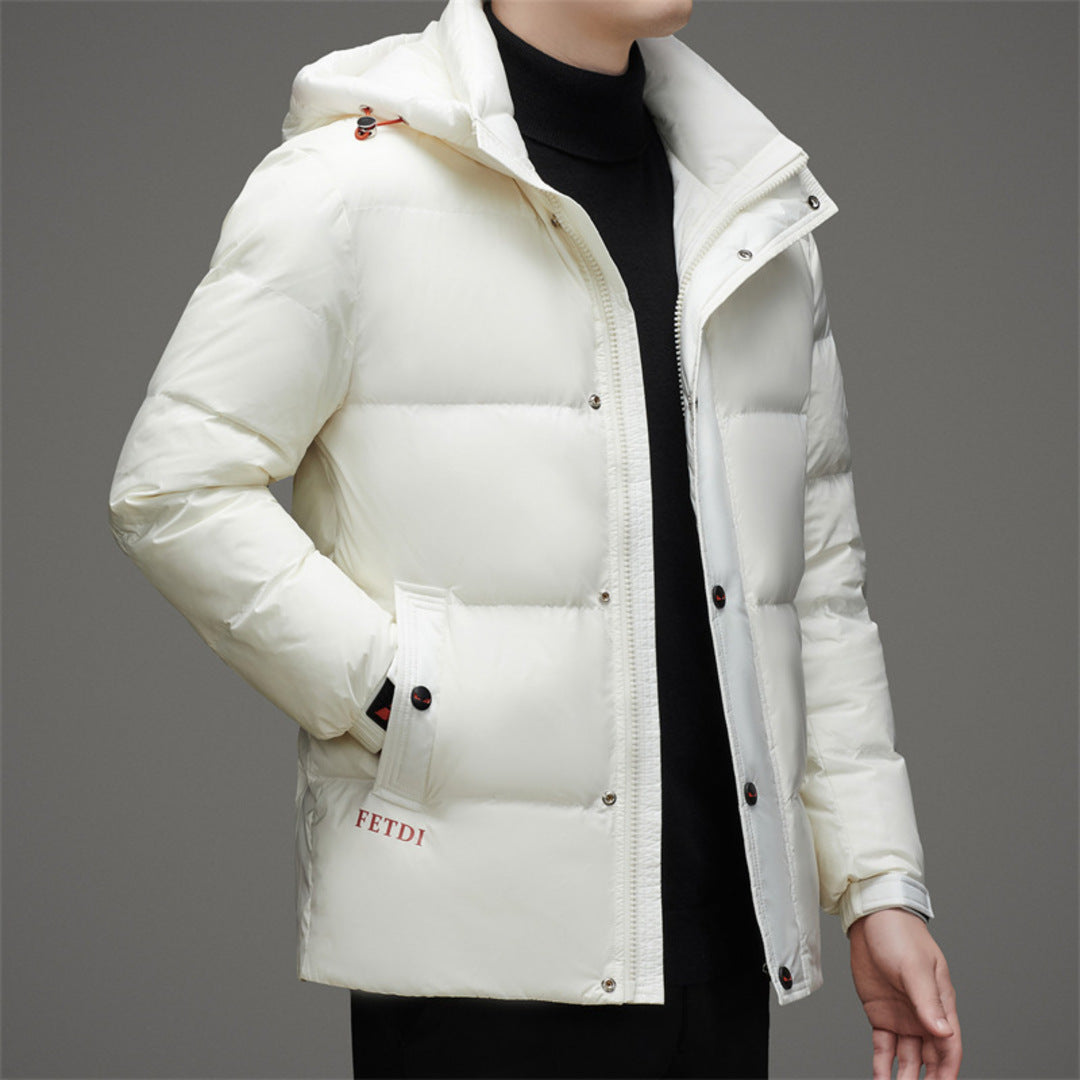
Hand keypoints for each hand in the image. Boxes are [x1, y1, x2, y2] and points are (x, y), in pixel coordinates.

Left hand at [848, 907, 961, 1078]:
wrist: (871, 918)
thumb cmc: (900, 935)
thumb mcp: (915, 968)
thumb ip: (928, 1001)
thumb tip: (944, 1033)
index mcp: (941, 1005)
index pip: (949, 1048)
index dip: (947, 1072)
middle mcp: (924, 1016)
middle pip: (930, 1059)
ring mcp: (903, 1017)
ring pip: (907, 1058)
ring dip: (904, 1077)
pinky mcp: (881, 1014)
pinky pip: (884, 1047)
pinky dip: (882, 1065)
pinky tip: (880, 1079)